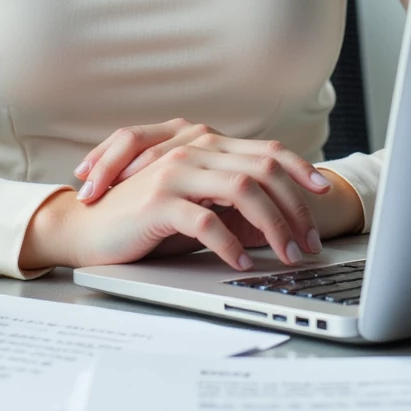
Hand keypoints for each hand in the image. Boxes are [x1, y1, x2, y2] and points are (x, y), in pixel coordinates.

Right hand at [20, 137, 332, 273]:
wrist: (85, 227)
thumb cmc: (142, 219)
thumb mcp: (196, 205)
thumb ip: (231, 202)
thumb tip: (280, 221)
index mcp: (206, 146)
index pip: (267, 151)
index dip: (302, 170)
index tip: (325, 192)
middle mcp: (193, 149)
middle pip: (264, 170)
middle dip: (295, 209)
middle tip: (307, 244)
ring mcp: (175, 171)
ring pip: (243, 191)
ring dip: (272, 227)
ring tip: (283, 256)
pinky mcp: (158, 200)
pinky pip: (208, 221)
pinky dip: (231, 246)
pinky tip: (240, 264)